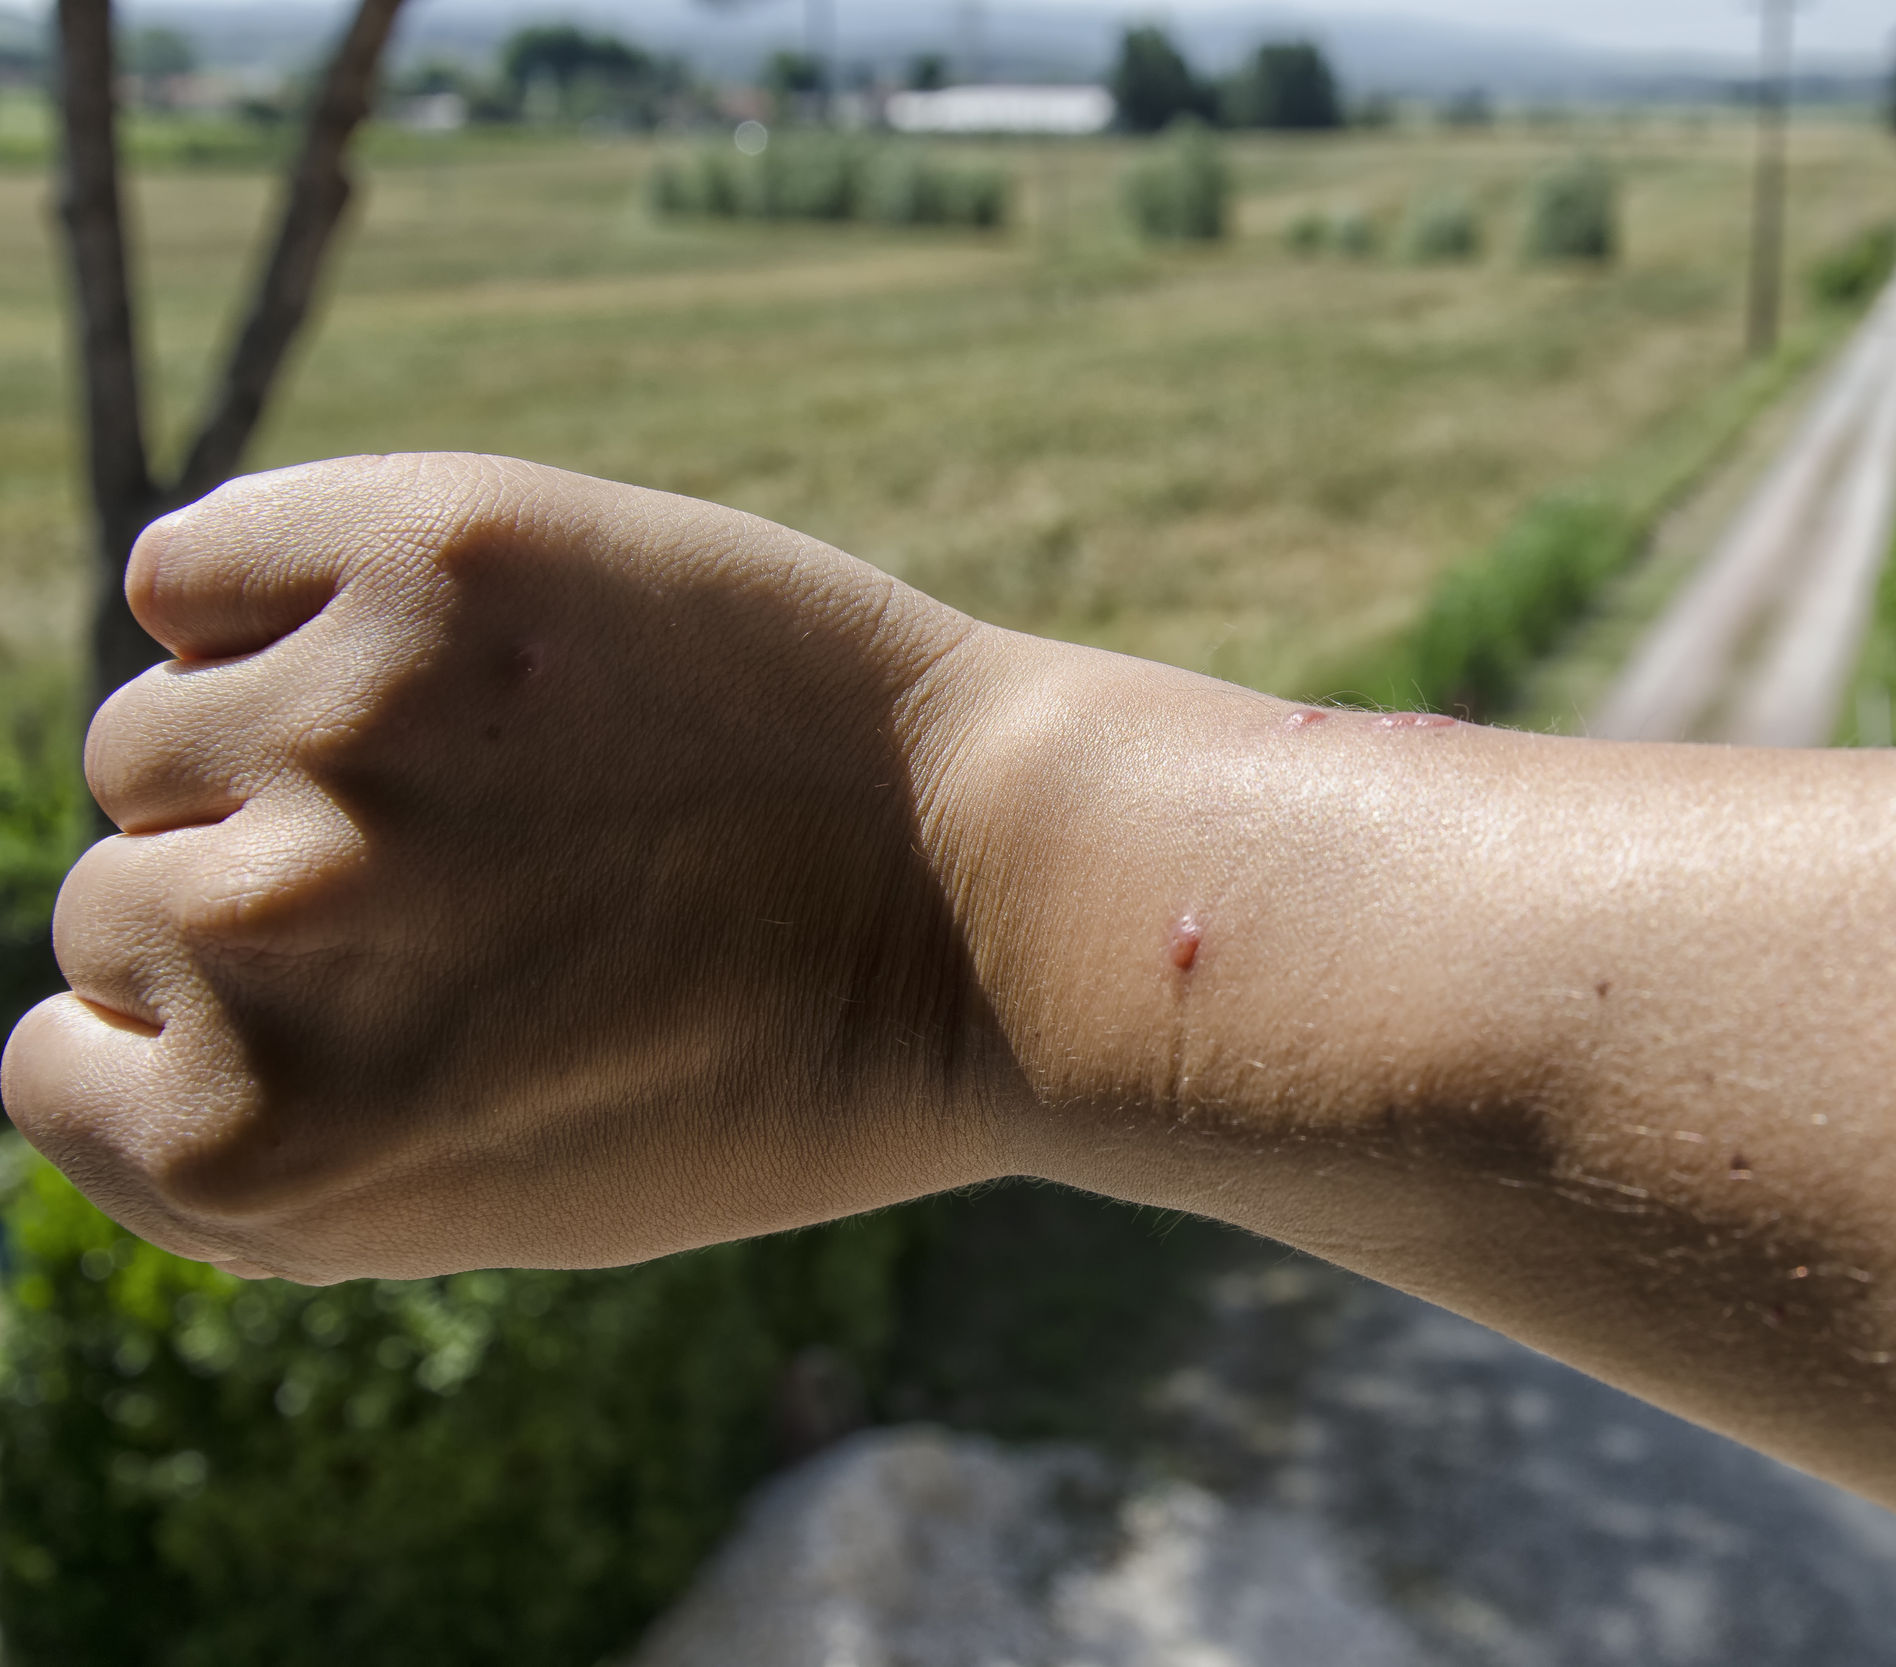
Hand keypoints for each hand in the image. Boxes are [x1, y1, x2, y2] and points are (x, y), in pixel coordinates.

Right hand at [3, 454, 1028, 1280]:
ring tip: (506, 775)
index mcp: (253, 1151)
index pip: (60, 1055)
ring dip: (292, 749)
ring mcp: (335, 734)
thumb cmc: (754, 1060)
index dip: (222, 1029)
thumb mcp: (477, 1183)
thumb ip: (261, 1123)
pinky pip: (198, 564)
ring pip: (157, 728)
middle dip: (279, 892)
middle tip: (499, 889)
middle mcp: (255, 941)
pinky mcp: (424, 557)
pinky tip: (440, 642)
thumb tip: (100, 1012)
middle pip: (119, 885)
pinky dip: (274, 594)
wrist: (989, 902)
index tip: (377, 1009)